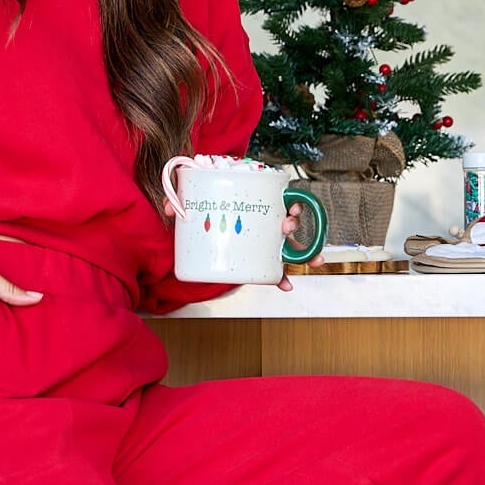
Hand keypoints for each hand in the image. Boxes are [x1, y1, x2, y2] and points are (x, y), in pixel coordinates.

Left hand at [161, 196, 298, 291]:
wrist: (202, 224)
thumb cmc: (204, 209)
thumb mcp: (192, 202)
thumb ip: (180, 201)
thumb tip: (172, 209)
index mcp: (256, 202)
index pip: (280, 198)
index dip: (291, 201)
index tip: (291, 206)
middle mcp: (265, 221)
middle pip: (287, 221)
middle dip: (293, 224)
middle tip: (286, 227)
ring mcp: (264, 241)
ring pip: (291, 246)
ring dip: (305, 253)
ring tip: (313, 261)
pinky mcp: (258, 259)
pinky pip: (275, 269)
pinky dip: (282, 278)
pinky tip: (287, 286)